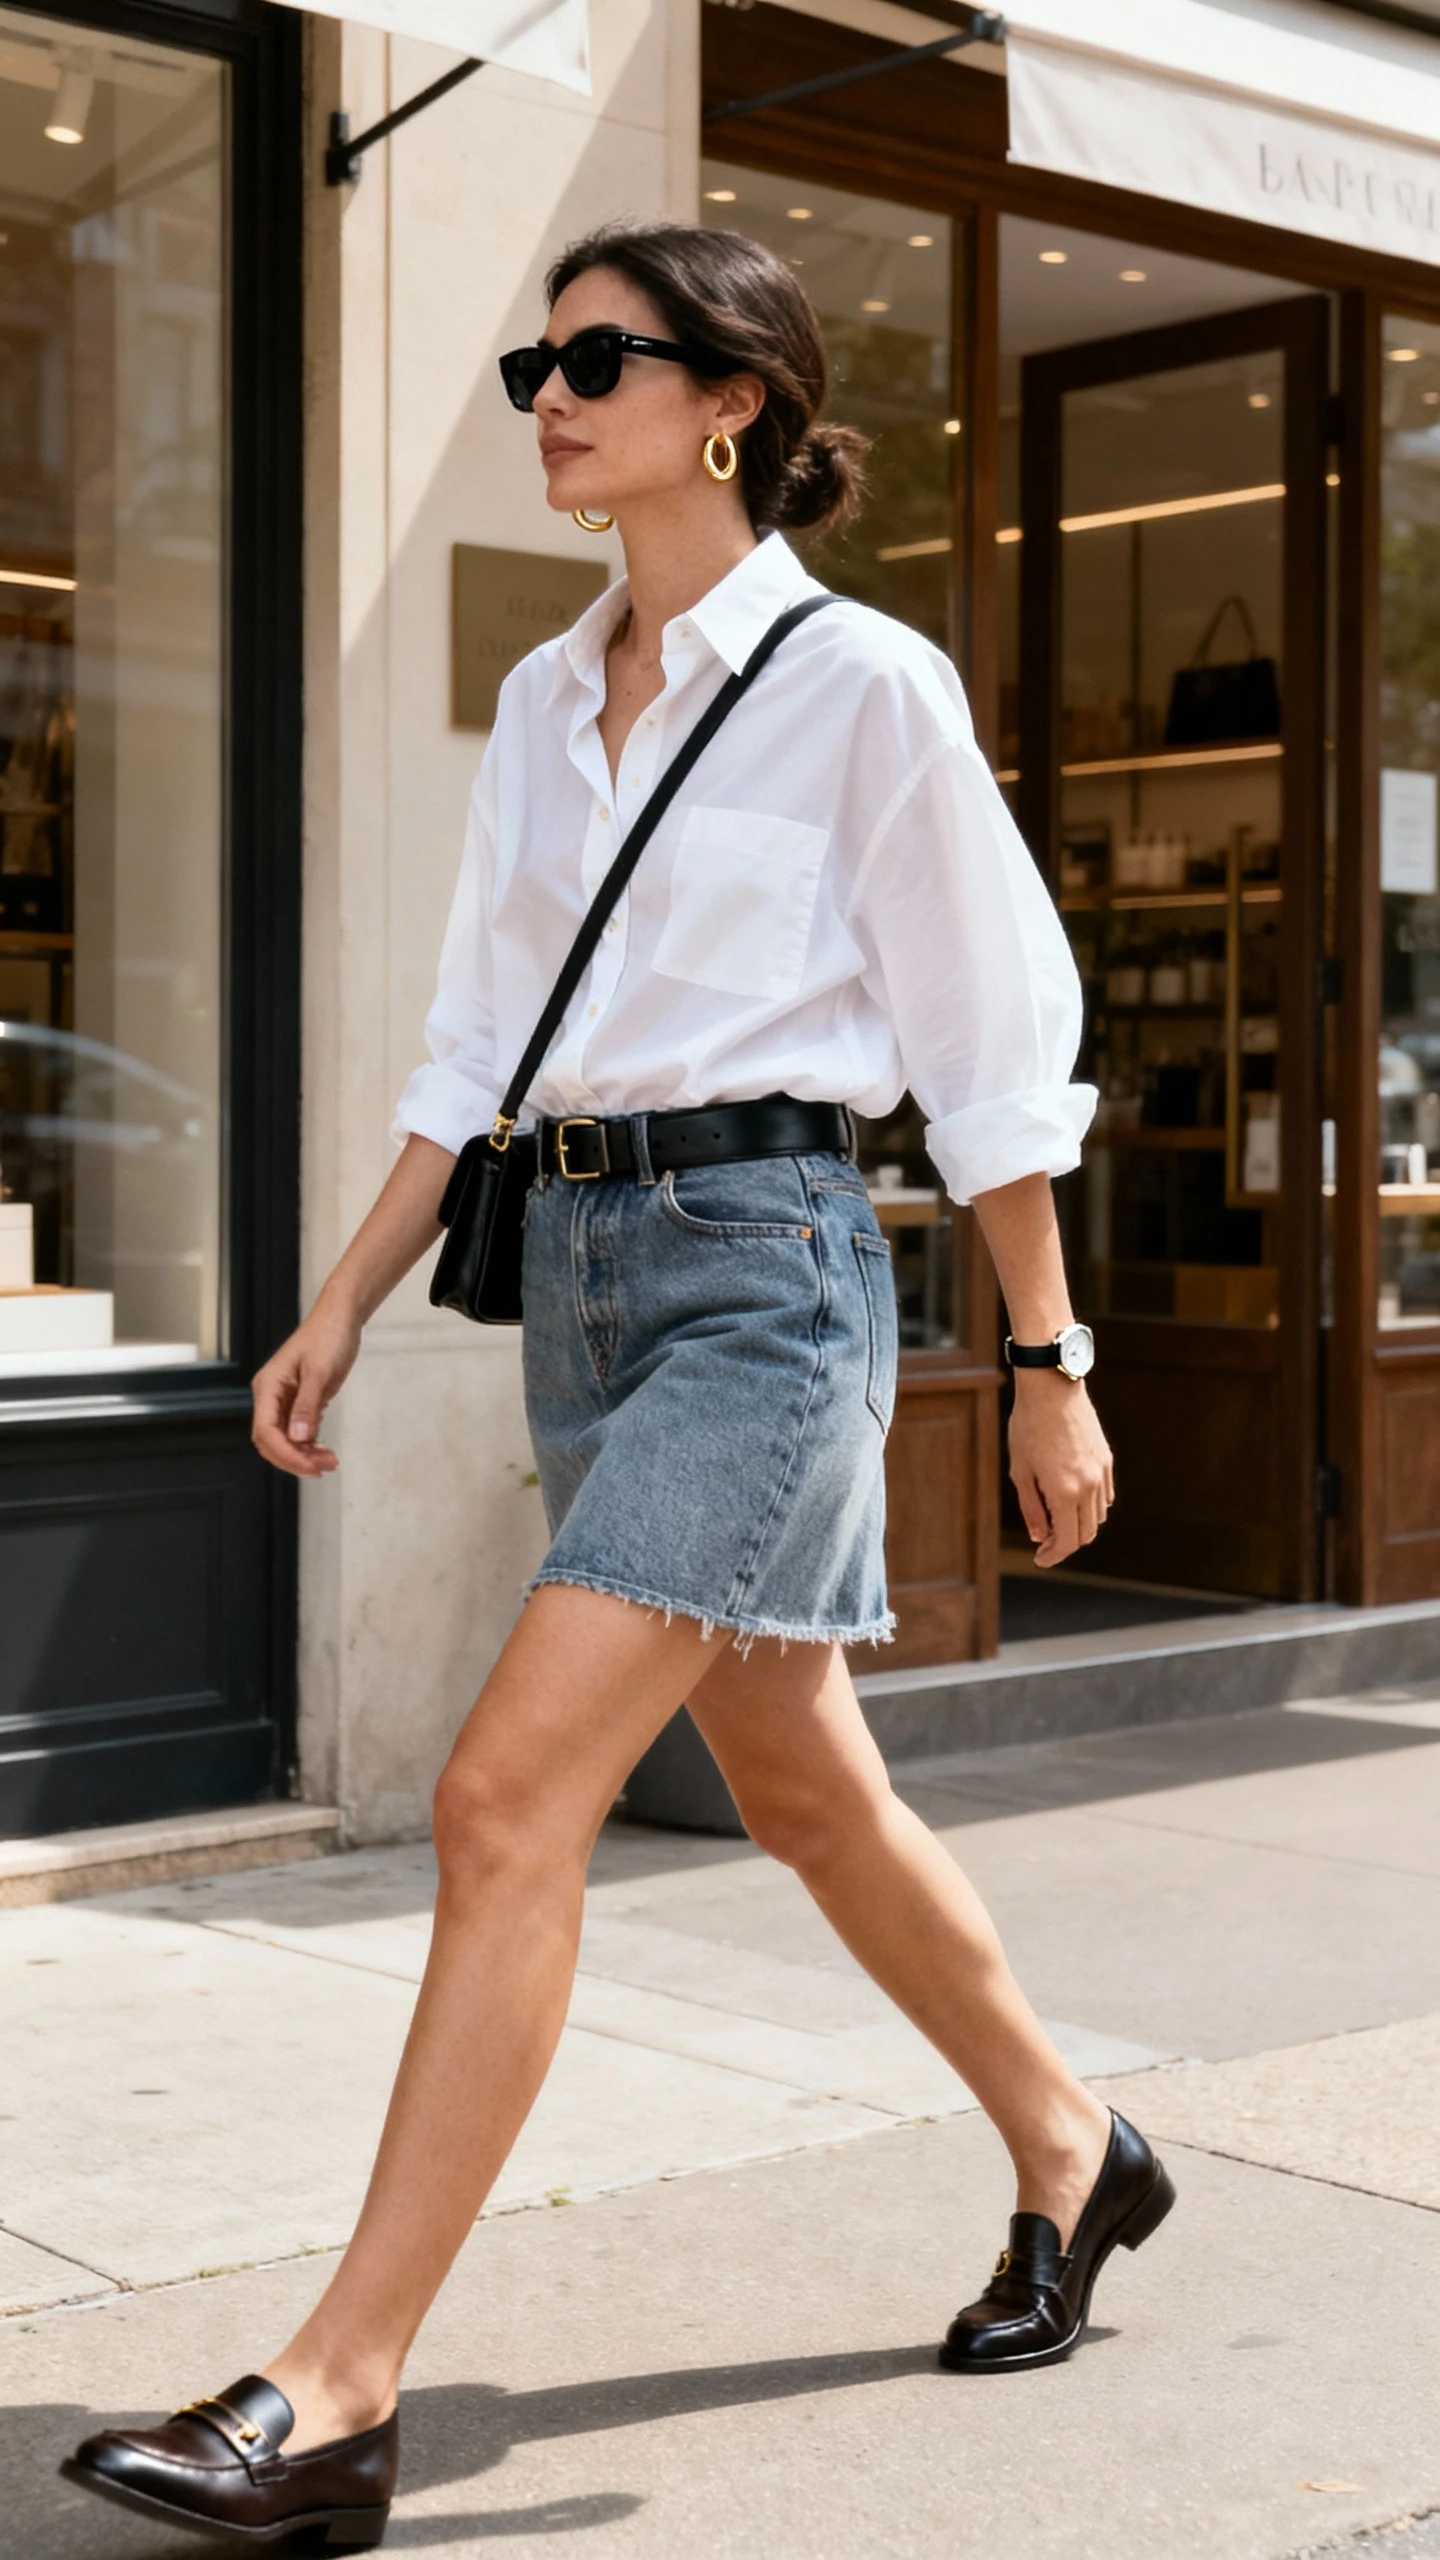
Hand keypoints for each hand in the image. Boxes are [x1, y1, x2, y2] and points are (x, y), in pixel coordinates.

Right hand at [251, 1299, 361, 1478]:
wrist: (341, 1320)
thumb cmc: (328, 1337)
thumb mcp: (320, 1372)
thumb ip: (307, 1406)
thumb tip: (297, 1438)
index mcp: (268, 1387)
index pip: (266, 1431)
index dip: (285, 1454)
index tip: (310, 1467)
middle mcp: (271, 1396)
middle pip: (270, 1441)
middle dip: (294, 1459)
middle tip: (323, 1468)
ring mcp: (284, 1401)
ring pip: (284, 1440)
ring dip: (304, 1455)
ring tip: (330, 1461)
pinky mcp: (299, 1403)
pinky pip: (297, 1433)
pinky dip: (309, 1446)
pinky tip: (325, 1452)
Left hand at [1008, 1373, 1113, 1567]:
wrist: (1052, 1388)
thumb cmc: (1028, 1427)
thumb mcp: (1020, 1471)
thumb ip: (1031, 1507)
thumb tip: (1040, 1536)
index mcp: (1064, 1492)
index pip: (1067, 1541)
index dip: (1054, 1555)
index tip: (1041, 1558)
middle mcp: (1088, 1486)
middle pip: (1086, 1533)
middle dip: (1066, 1543)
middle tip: (1046, 1541)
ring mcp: (1101, 1472)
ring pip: (1098, 1516)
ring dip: (1080, 1524)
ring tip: (1057, 1517)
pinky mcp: (1105, 1459)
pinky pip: (1105, 1495)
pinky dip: (1091, 1506)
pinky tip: (1073, 1498)